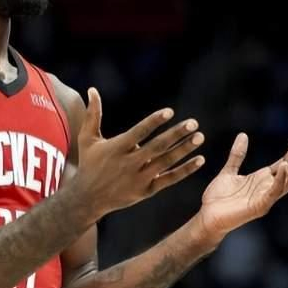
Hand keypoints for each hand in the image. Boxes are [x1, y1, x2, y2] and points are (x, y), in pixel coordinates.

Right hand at [75, 87, 204, 217]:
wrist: (88, 198)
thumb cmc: (89, 163)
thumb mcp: (87, 139)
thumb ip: (93, 114)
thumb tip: (92, 89)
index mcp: (116, 148)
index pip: (139, 133)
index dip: (154, 122)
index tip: (169, 112)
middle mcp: (129, 163)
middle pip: (157, 147)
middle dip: (176, 134)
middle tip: (193, 123)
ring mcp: (139, 178)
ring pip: (166, 162)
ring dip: (184, 149)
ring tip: (199, 137)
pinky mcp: (146, 190)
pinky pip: (169, 179)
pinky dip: (185, 170)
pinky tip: (199, 160)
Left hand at [196, 133, 287, 245]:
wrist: (207, 216)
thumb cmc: (218, 198)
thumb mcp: (229, 171)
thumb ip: (237, 155)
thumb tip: (243, 134)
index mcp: (262, 179)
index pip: (285, 163)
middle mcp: (267, 188)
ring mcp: (265, 198)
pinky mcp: (259, 207)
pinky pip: (273, 193)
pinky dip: (280, 180)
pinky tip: (284, 166)